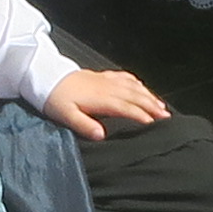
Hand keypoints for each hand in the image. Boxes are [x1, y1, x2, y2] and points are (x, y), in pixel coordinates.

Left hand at [45, 66, 169, 139]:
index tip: (155, 123)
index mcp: (101, 99)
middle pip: (135, 96)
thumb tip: (101, 135)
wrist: (46, 77)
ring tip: (160, 104)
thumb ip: (84, 125)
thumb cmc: (55, 99)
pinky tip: (140, 85)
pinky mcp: (101, 76)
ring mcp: (105, 80)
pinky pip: (123, 77)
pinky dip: (135, 82)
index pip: (127, 108)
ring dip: (147, 94)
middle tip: (166, 116)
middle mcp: (107, 88)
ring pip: (132, 86)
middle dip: (152, 105)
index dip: (142, 115)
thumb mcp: (66, 115)